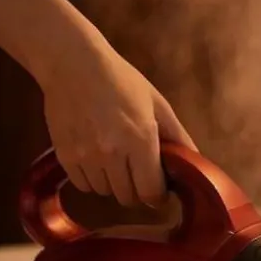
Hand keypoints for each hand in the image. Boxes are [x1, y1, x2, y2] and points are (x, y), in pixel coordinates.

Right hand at [41, 37, 195, 205]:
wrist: (74, 64)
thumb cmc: (121, 81)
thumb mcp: (157, 104)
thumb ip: (178, 136)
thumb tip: (195, 163)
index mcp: (140, 139)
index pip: (150, 192)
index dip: (158, 196)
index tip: (159, 190)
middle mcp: (112, 152)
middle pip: (128, 197)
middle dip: (137, 191)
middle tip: (138, 174)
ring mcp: (85, 156)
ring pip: (104, 193)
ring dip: (113, 184)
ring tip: (115, 163)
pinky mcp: (64, 156)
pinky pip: (83, 186)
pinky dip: (91, 180)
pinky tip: (96, 161)